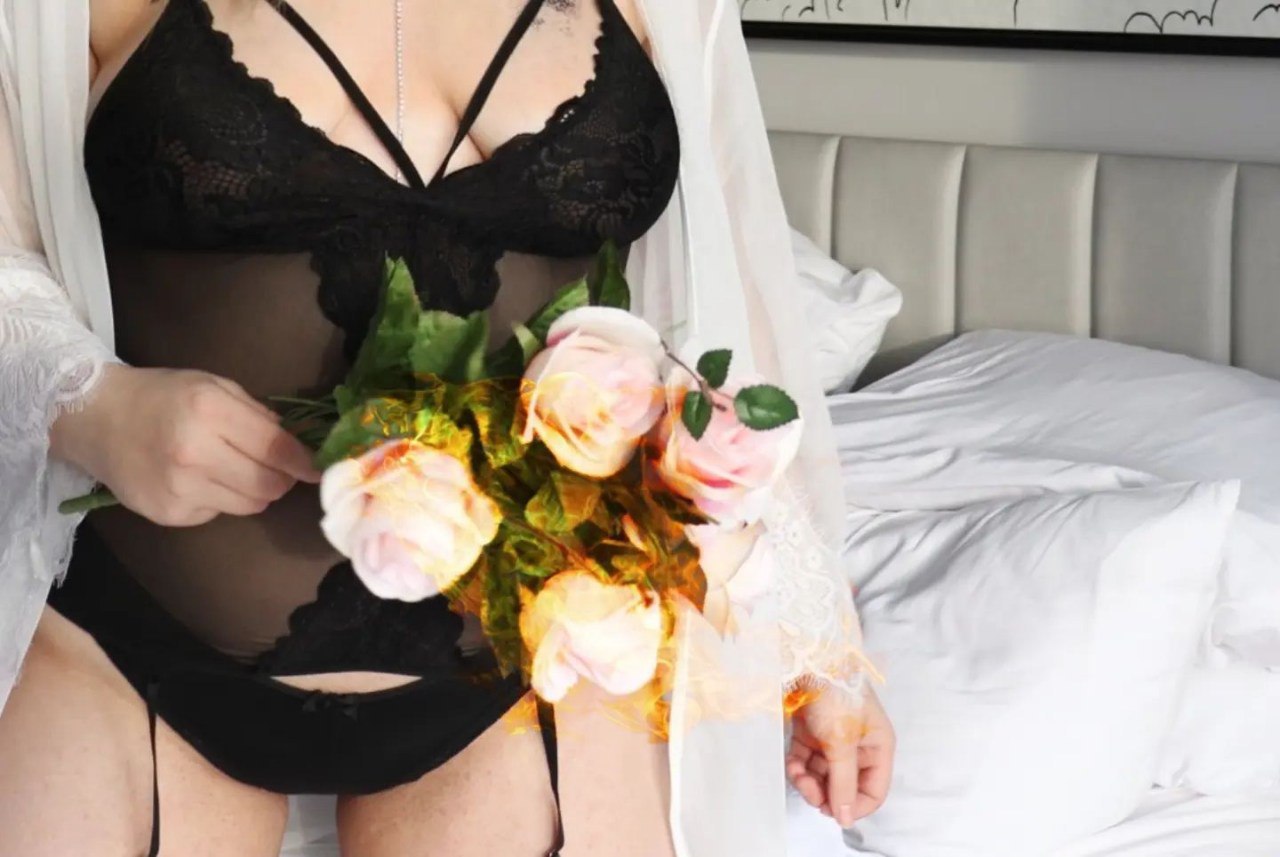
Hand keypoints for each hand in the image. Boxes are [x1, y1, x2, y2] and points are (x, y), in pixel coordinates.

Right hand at [50, 364, 321, 526]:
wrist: (96, 418)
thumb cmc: (162, 396)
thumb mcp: (213, 386)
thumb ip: (257, 414)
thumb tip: (298, 445)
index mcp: (209, 411)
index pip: (276, 448)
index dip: (304, 461)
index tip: (318, 467)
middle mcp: (194, 452)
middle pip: (269, 484)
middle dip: (281, 477)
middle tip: (275, 467)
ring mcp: (179, 488)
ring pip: (250, 505)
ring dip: (255, 491)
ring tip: (235, 470)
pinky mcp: (169, 514)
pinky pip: (219, 514)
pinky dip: (222, 500)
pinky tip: (201, 479)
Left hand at [786, 683, 894, 828]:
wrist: (805, 659)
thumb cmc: (833, 695)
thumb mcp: (842, 743)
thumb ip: (844, 783)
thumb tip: (845, 818)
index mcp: (878, 747)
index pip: (873, 792)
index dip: (853, 806)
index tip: (831, 810)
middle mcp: (858, 746)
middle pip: (845, 787)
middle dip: (826, 792)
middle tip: (809, 789)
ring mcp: (833, 740)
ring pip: (823, 777)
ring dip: (808, 781)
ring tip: (797, 773)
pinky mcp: (811, 733)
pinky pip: (806, 762)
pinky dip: (798, 768)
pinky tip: (792, 764)